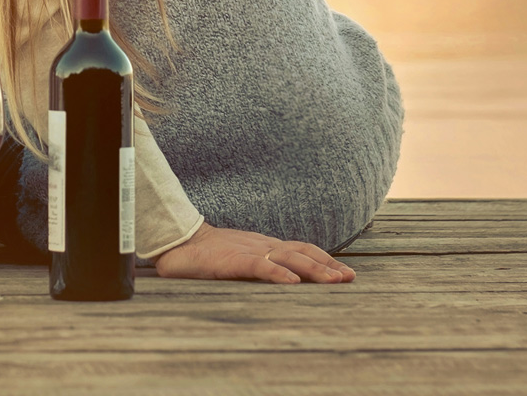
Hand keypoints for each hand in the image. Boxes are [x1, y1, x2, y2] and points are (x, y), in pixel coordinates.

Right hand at [153, 223, 354, 283]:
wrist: (177, 243)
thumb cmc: (205, 257)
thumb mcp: (239, 261)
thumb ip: (258, 268)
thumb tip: (282, 281)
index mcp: (264, 246)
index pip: (302, 249)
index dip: (324, 260)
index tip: (345, 273)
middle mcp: (262, 246)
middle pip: (302, 252)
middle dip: (328, 266)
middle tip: (349, 278)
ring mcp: (249, 251)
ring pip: (288, 257)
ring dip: (313, 269)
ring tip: (333, 281)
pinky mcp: (233, 259)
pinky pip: (259, 265)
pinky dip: (278, 272)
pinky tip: (292, 282)